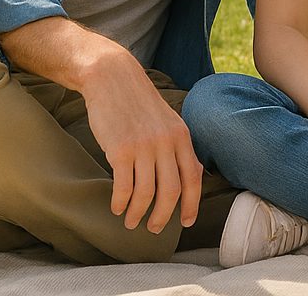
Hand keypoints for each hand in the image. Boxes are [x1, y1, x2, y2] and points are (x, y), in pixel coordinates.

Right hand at [80, 53, 203, 233]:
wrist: (113, 79)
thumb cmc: (139, 104)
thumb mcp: (168, 122)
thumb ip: (179, 147)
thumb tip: (194, 175)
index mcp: (182, 137)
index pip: (193, 178)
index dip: (191, 204)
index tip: (186, 222)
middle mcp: (166, 143)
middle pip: (171, 191)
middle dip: (164, 216)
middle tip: (155, 229)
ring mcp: (143, 147)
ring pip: (146, 193)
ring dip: (138, 213)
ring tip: (131, 221)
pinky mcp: (119, 150)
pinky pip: (123, 186)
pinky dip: (120, 202)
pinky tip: (116, 207)